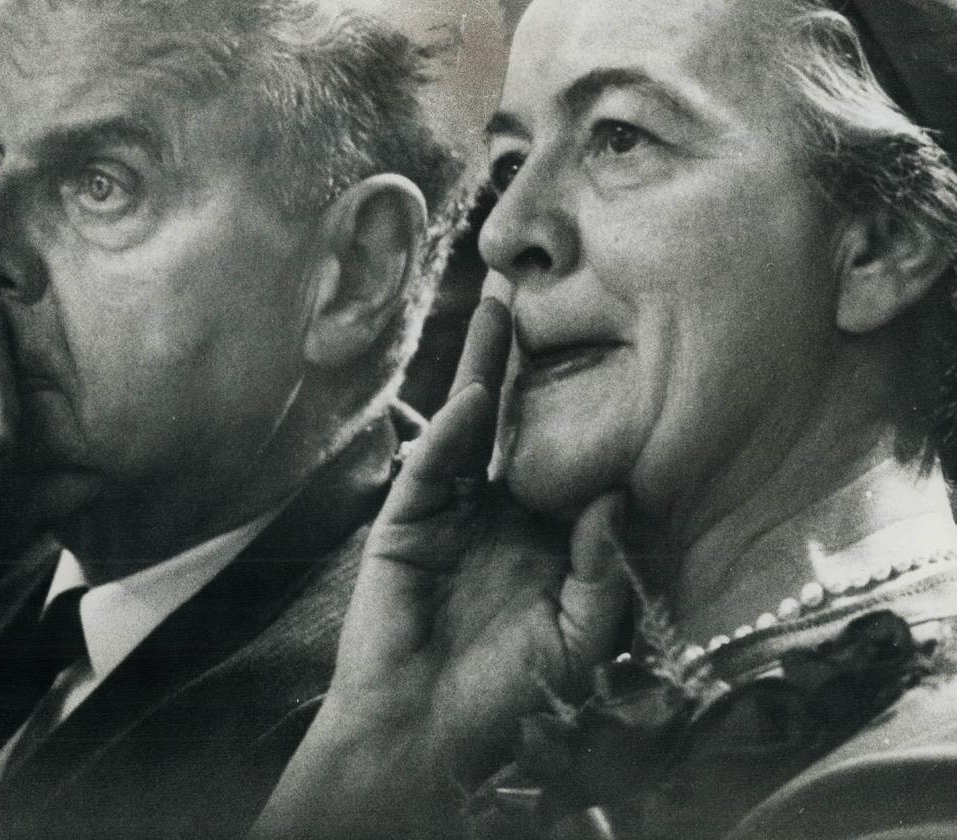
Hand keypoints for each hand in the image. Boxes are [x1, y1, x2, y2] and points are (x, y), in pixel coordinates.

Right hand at [255, 297, 627, 837]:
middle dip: (525, 357)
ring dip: (484, 368)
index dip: (585, 400)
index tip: (615, 341)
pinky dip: (449, 435)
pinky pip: (431, 469)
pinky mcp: (406, 521)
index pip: (568, 451)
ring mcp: (448, 510)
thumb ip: (605, 571)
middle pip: (516, 419)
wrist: (426, 733)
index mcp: (544, 533)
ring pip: (469, 425)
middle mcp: (497, 509)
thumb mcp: (581, 639)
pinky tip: (472, 400)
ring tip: (499, 308)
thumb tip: (616, 495)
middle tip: (538, 290)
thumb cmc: (510, 695)